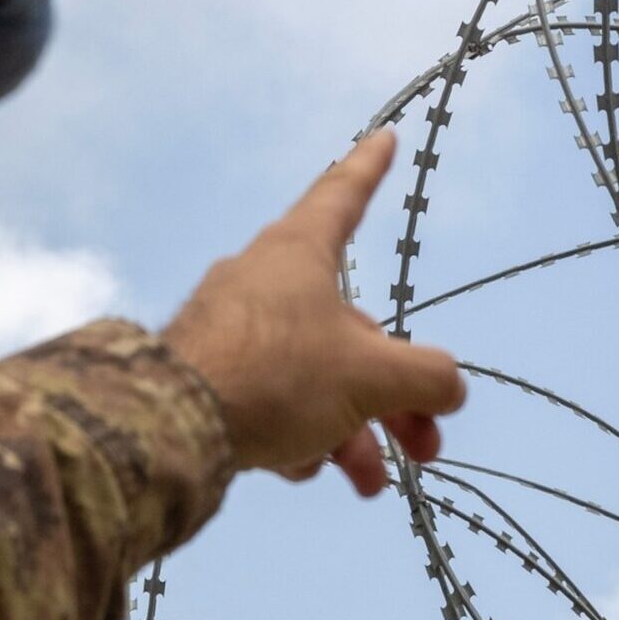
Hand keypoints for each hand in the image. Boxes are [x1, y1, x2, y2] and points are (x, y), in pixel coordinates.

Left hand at [163, 130, 466, 496]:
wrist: (168, 424)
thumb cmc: (275, 374)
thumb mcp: (371, 376)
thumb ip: (425, 377)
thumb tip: (450, 386)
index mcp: (299, 252)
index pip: (343, 195)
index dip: (370, 169)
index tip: (385, 137)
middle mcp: (264, 280)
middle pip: (350, 328)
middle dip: (395, 394)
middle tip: (425, 446)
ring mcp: (232, 328)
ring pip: (313, 374)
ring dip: (352, 431)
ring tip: (367, 482)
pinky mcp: (206, 375)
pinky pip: (270, 399)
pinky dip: (296, 433)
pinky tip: (301, 468)